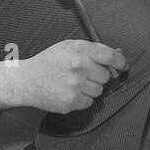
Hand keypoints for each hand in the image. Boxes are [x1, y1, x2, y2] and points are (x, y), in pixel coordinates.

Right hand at [4, 39, 127, 113]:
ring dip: (90, 88)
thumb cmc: (49, 61)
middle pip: (106, 76)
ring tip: (74, 82)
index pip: (112, 57)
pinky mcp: (71, 101)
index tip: (122, 65)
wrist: (26, 80)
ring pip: (99, 90)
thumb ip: (93, 50)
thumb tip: (119, 56)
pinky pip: (89, 102)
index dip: (120, 62)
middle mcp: (79, 67)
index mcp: (81, 50)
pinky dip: (82, 99)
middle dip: (98, 75)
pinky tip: (69, 91)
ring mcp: (75, 86)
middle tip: (84, 73)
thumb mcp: (70, 47)